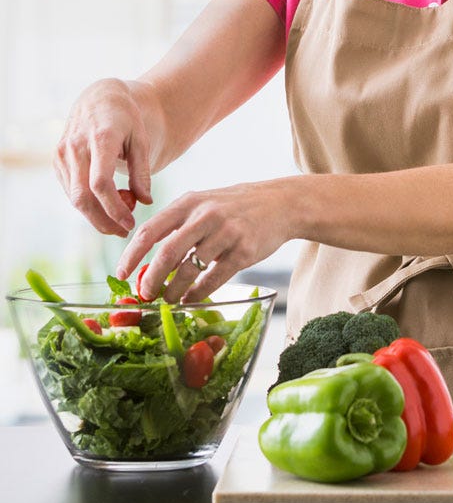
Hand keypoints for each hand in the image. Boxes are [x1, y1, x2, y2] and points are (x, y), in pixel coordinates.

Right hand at [54, 78, 154, 237]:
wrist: (99, 98)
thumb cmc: (126, 119)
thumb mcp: (141, 139)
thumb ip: (142, 171)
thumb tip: (146, 202)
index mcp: (101, 138)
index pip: (100, 183)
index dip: (114, 208)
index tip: (131, 223)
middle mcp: (76, 146)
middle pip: (83, 196)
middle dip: (103, 220)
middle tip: (124, 232)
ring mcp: (62, 154)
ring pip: (74, 197)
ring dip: (95, 215)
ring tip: (120, 221)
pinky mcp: (57, 160)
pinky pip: (71, 189)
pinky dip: (88, 202)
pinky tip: (106, 205)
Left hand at [115, 180, 294, 302]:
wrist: (281, 203)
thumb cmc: (236, 206)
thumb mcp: (205, 203)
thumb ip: (178, 225)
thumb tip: (148, 261)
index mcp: (190, 202)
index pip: (150, 230)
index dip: (131, 255)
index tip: (121, 275)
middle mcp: (206, 215)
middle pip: (167, 253)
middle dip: (151, 279)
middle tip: (145, 295)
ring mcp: (226, 233)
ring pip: (190, 270)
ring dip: (174, 290)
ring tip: (169, 300)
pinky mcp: (244, 251)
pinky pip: (214, 279)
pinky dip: (198, 293)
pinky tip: (192, 298)